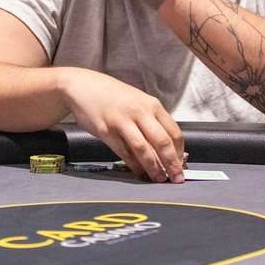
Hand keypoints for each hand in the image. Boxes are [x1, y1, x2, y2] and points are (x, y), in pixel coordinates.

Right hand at [61, 69, 184, 182]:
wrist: (83, 86)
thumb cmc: (114, 96)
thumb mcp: (138, 103)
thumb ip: (152, 122)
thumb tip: (168, 150)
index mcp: (152, 105)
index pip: (174, 132)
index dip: (179, 152)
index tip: (181, 166)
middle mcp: (139, 111)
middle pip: (162, 142)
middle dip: (172, 164)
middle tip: (176, 179)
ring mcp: (122, 121)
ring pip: (144, 149)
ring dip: (154, 167)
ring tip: (158, 179)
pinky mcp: (106, 130)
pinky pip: (124, 152)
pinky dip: (133, 165)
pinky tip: (139, 172)